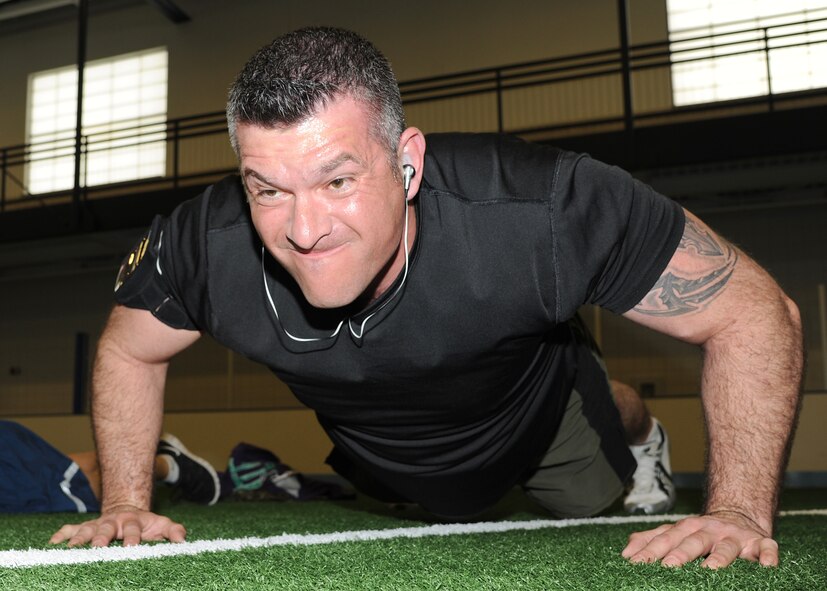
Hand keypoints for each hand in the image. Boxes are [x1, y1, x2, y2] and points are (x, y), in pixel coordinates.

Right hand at [49, 505, 186, 546]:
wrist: (127, 509)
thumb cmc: (146, 523)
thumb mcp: (161, 524)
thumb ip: (173, 531)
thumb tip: (182, 540)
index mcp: (133, 522)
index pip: (134, 530)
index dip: (133, 538)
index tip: (132, 547)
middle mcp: (113, 522)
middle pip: (107, 529)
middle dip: (102, 538)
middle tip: (98, 547)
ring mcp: (97, 524)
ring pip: (86, 529)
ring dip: (79, 538)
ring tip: (72, 548)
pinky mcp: (85, 527)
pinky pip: (70, 529)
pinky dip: (61, 535)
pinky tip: (53, 543)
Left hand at [622, 511, 777, 568]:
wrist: (738, 515)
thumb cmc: (701, 532)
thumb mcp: (676, 533)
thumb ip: (651, 540)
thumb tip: (626, 551)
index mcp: (686, 528)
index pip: (665, 540)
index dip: (650, 551)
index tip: (635, 563)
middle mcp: (709, 530)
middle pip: (693, 542)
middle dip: (680, 554)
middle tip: (667, 567)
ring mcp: (734, 537)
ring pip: (727, 547)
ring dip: (720, 557)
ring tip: (710, 569)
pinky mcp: (760, 543)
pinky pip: (766, 549)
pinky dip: (768, 556)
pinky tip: (766, 566)